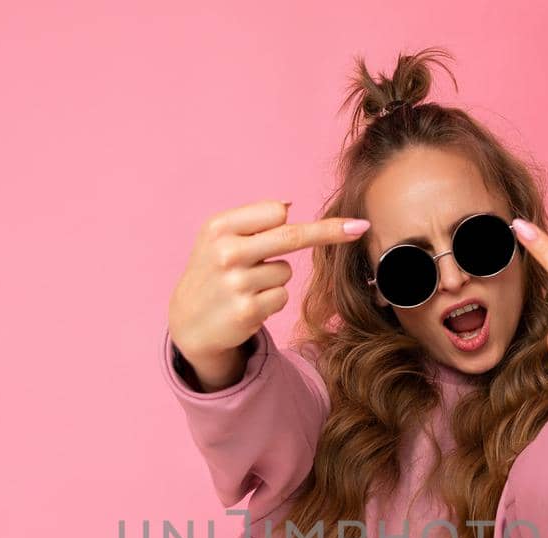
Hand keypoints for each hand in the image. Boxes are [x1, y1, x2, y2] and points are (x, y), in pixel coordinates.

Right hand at [167, 199, 370, 370]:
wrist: (187, 320)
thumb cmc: (211, 271)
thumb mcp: (218, 238)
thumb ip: (252, 221)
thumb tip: (288, 206)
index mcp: (219, 228)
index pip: (274, 213)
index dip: (297, 218)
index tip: (339, 218)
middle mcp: (226, 253)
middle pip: (291, 236)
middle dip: (329, 231)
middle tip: (360, 227)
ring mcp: (236, 283)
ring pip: (286, 272)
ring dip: (273, 279)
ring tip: (245, 286)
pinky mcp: (247, 311)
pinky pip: (281, 297)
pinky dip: (271, 300)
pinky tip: (248, 303)